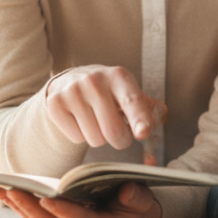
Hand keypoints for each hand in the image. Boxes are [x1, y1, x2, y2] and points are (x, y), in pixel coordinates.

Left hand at [0, 183, 161, 217]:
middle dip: (30, 208)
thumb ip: (135, 196)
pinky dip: (23, 210)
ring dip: (21, 209)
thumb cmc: (136, 207)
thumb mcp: (142, 199)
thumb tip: (126, 191)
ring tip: (3, 190)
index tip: (46, 198)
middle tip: (13, 190)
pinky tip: (8, 196)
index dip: (62, 211)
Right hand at [45, 65, 163, 149]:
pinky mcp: (55, 104)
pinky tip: (80, 119)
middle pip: (114, 132)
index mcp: (119, 77)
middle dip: (120, 140)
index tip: (143, 132)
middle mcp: (95, 80)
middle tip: (118, 131)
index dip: (140, 119)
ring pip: (95, 139)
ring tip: (96, 120)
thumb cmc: (109, 92)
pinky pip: (76, 138)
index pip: (132, 101)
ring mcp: (73, 91)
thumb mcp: (129, 92)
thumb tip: (161, 114)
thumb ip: (148, 107)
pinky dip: (80, 135)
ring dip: (99, 137)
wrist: (70, 81)